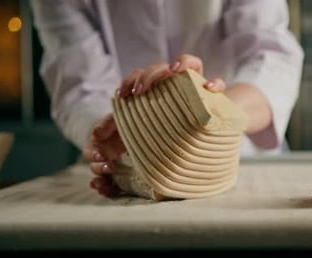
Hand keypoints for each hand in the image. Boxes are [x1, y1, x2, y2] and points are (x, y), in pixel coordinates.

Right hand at [83, 114, 125, 196]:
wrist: (143, 131)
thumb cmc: (125, 124)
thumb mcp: (116, 120)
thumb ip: (106, 125)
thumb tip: (95, 134)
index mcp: (99, 146)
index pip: (90, 152)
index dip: (93, 155)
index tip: (101, 155)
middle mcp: (103, 159)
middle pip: (95, 168)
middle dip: (100, 169)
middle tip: (110, 167)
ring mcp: (112, 169)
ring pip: (101, 179)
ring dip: (100, 184)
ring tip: (102, 188)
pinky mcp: (122, 177)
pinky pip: (113, 187)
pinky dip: (109, 191)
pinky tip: (109, 192)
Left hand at [84, 54, 225, 197]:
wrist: (209, 140)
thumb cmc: (171, 134)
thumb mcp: (142, 134)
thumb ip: (119, 134)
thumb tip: (93, 138)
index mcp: (158, 91)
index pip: (140, 76)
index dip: (130, 81)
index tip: (122, 95)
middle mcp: (177, 84)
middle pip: (160, 67)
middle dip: (148, 75)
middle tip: (139, 92)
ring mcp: (197, 87)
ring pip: (190, 63)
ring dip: (182, 63)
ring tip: (173, 71)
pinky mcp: (216, 97)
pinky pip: (218, 84)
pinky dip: (215, 83)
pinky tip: (209, 87)